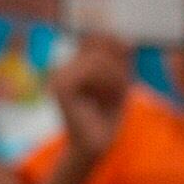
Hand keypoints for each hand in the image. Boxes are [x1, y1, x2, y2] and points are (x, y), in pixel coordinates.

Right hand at [49, 37, 134, 162]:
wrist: (95, 145)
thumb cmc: (107, 114)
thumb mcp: (119, 81)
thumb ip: (119, 59)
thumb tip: (124, 37)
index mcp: (71, 65)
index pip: (93, 38)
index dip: (111, 41)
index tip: (125, 59)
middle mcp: (60, 66)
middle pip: (97, 45)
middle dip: (117, 64)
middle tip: (122, 87)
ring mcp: (58, 75)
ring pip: (97, 58)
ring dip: (115, 76)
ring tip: (115, 94)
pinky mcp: (61, 86)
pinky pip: (91, 71)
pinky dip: (107, 82)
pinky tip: (107, 96)